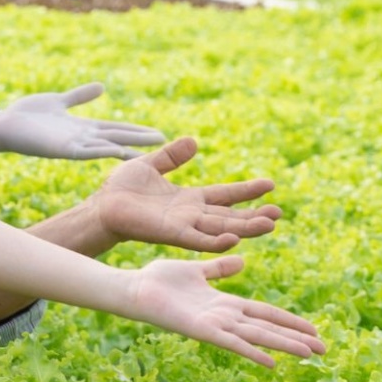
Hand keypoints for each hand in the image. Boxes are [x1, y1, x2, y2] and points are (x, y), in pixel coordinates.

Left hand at [0, 83, 163, 159]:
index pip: (115, 128)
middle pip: (117, 137)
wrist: (3, 124)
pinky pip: (85, 151)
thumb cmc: (29, 115)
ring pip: (106, 146)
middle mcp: (82, 137)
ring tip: (149, 149)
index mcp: (82, 127)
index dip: (136, 130)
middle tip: (165, 141)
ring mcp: (72, 144)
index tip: (159, 133)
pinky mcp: (60, 149)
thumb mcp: (60, 101)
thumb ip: (81, 96)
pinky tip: (116, 150)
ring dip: (127, 147)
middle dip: (139, 139)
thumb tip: (103, 87)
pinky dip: (101, 150)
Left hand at [90, 136, 279, 252]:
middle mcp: (192, 215)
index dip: (247, 191)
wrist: (101, 206)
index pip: (226, 195)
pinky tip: (234, 238)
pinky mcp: (171, 234)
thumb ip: (171, 156)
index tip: (271, 184)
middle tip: (279, 213)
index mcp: (189, 199)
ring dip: (245, 228)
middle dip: (255, 216)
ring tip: (270, 224)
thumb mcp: (150, 165)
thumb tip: (193, 141)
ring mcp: (184, 226)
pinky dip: (216, 240)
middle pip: (231, 216)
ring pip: (222, 229)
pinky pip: (198, 239)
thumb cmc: (121, 189)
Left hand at [127, 255, 323, 366]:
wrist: (134, 288)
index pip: (265, 313)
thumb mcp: (196, 270)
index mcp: (225, 304)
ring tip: (310, 354)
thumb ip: (218, 269)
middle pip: (267, 328)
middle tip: (325, 350)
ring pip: (256, 336)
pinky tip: (271, 362)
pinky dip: (250, 352)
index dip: (289, 321)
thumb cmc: (160, 281)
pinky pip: (230, 343)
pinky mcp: (200, 330)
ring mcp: (214, 325)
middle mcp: (224, 318)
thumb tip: (242, 260)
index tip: (314, 329)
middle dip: (296, 338)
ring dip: (283, 345)